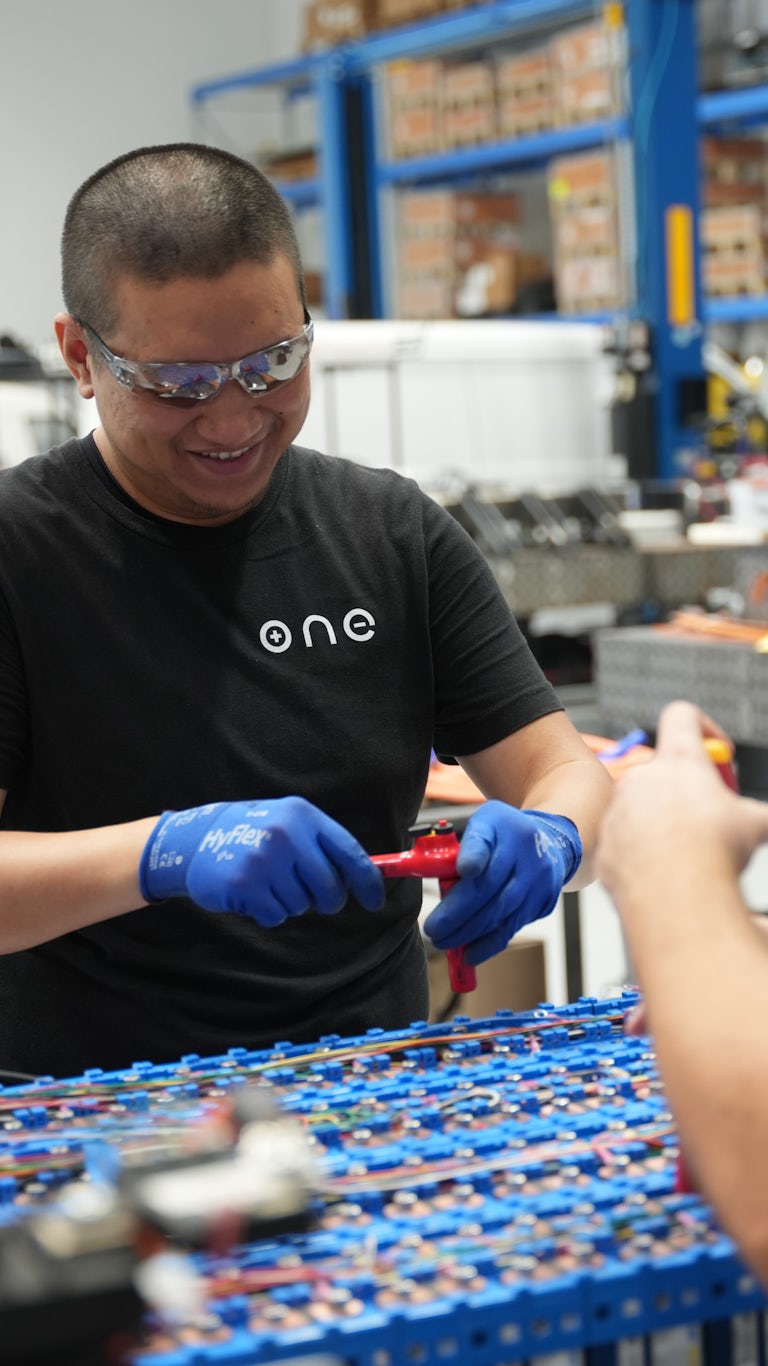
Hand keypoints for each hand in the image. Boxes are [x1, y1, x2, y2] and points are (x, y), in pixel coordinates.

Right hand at [139, 797, 383, 925]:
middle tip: (308, 892)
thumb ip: (324, 845)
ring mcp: (264, 860)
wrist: (195, 839)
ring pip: (302, 904)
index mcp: (302, 815)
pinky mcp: (246, 885)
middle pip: (330, 888)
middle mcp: (286, 834)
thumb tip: (368, 876)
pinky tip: (252, 891)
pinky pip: (276, 915)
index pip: (349, 852)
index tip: (375, 901)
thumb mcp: (288, 823)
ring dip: (289, 901)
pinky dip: (268, 911)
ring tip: (267, 880)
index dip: (367, 881)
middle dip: (325, 899)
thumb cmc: (252, 833)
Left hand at [423, 802, 581, 965]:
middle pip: (489, 885)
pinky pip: (513, 926)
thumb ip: (450, 847)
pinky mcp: (543, 901)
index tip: (463, 870)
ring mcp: (538, 878)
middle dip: (458, 912)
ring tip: (444, 942)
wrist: (549, 842)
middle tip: (434, 930)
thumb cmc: (501, 836)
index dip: (474, 855)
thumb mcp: (477, 826)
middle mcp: (524, 850)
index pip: (485, 840)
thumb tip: (410, 870)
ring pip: (502, 911)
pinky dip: (489, 943)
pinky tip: (470, 953)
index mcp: (501, 825)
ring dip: (470, 932)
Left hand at [595, 701, 767, 906]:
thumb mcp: (754, 824)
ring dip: (664, 822)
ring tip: (688, 852)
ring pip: (643, 807)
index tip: (719, 754)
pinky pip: (625, 841)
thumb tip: (764, 819)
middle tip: (712, 818)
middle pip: (665, 771)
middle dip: (689, 791)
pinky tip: (664, 871)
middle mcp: (642, 778)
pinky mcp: (605, 843)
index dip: (704, 728)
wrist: (673, 897)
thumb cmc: (711, 852)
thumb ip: (758, 814)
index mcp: (679, 761)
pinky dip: (643, 852)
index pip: (682, 716)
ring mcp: (618, 809)